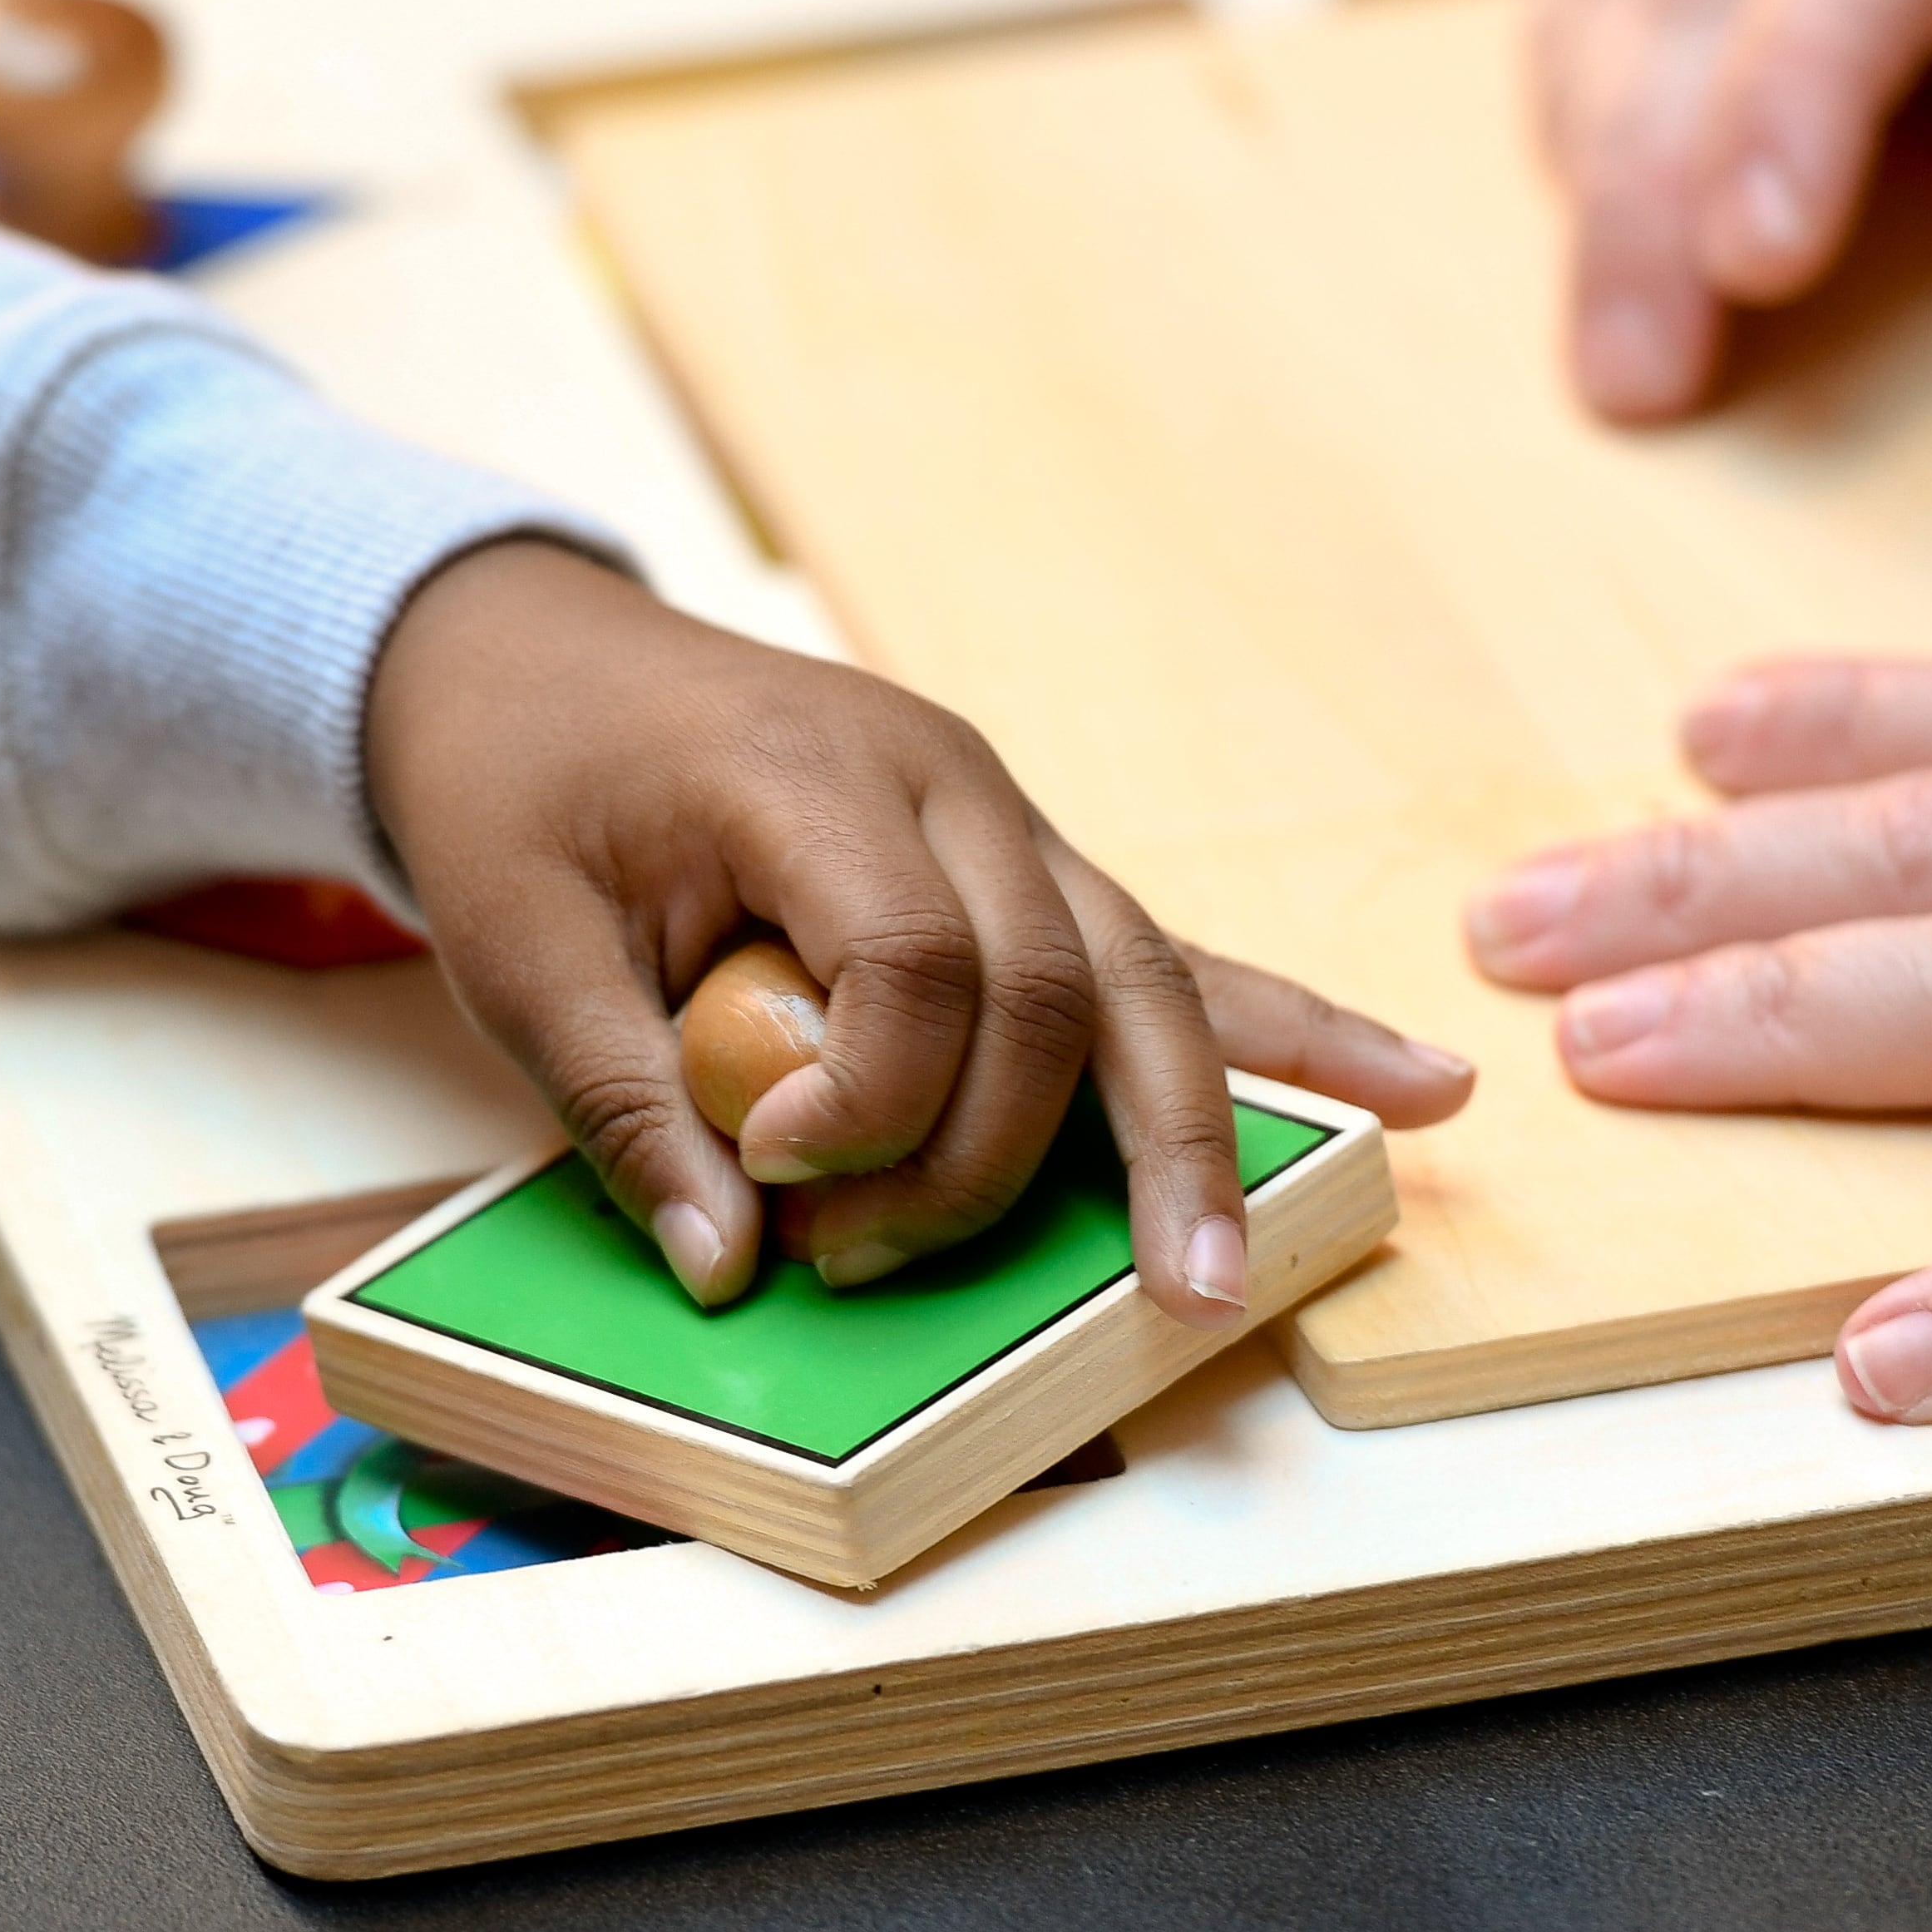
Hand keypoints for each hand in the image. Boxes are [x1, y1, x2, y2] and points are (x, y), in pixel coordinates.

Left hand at [369, 541, 1474, 1321]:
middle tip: (867, 1269)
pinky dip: (1280, 1031)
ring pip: (1141, 980)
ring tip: (1219, 1275)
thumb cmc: (521, 790)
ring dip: (1185, 1136)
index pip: (915, 956)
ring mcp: (1007, 817)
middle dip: (993, 1164)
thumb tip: (729, 1267)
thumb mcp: (516, 943)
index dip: (869, 1101)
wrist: (532, 656)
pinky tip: (1414, 1085)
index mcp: (813, 775)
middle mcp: (947, 783)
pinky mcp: (1027, 863)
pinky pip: (1168, 953)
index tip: (769, 1173)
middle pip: (1053, 987)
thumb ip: (620, 1099)